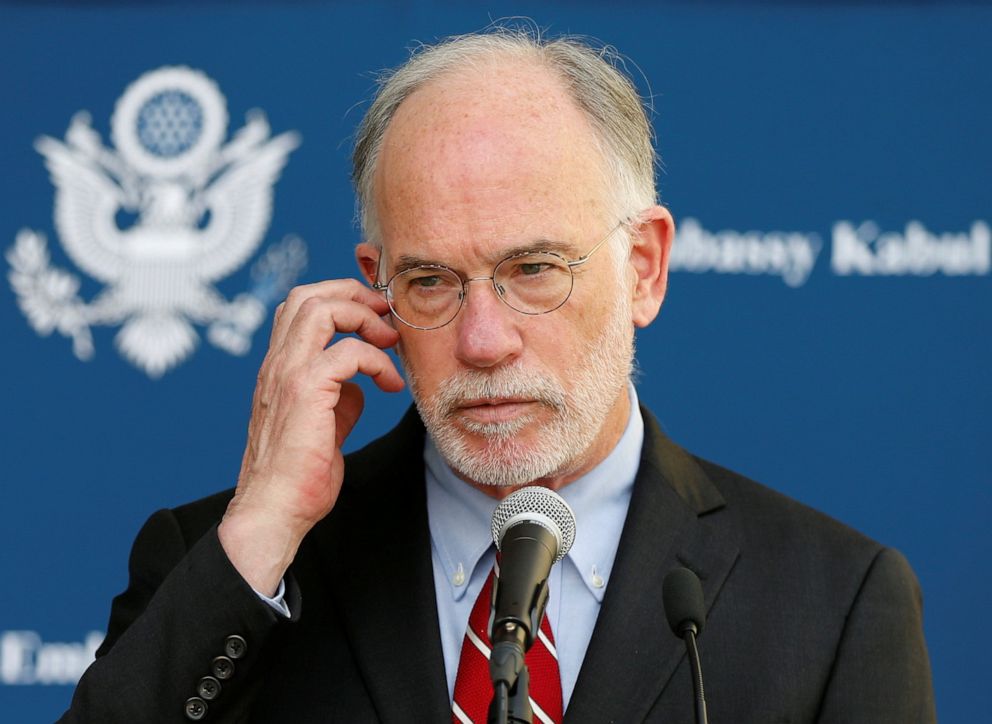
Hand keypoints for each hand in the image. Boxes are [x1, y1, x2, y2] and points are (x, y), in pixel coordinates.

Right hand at [218, 279, 403, 594]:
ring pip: (320, 309)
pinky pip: (346, 352)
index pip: (299, 306)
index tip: (375, 317)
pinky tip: (390, 385)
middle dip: (354, 294)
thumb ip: (337, 399)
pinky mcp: (304, 392)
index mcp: (279, 368)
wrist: (275, 511)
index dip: (340, 298)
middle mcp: (277, 364)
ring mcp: (286, 375)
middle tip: (386, 317)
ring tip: (390, 343)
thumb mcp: (324, 426)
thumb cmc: (298, 476)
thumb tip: (359, 386)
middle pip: (308, 295)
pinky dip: (376, 361)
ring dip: (365, 318)